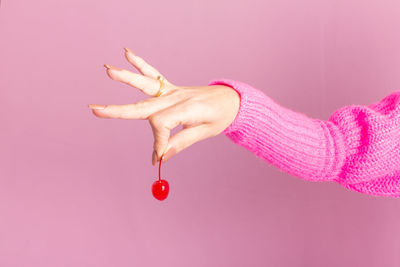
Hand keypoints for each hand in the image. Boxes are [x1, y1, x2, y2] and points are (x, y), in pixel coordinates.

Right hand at [88, 48, 239, 165]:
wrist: (231, 99)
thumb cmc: (220, 117)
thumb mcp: (204, 132)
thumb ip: (180, 143)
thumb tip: (160, 158)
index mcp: (187, 109)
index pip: (161, 125)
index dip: (157, 142)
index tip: (158, 157)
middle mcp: (176, 97)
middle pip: (144, 105)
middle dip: (118, 110)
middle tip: (95, 110)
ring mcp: (172, 90)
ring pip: (145, 85)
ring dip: (126, 78)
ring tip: (108, 70)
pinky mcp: (170, 87)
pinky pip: (153, 75)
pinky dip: (140, 64)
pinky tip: (127, 52)